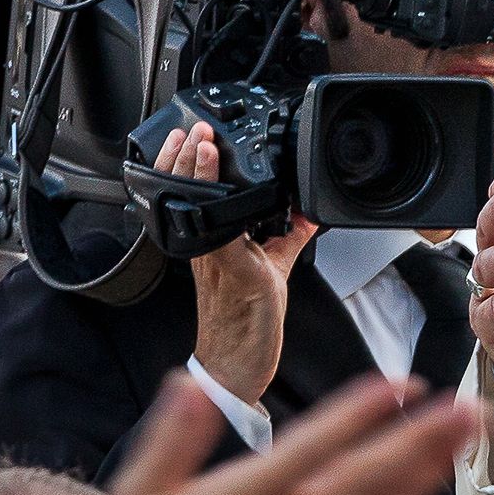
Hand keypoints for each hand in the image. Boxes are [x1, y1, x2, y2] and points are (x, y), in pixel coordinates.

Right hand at [157, 123, 318, 406]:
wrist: (237, 365)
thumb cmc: (248, 320)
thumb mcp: (272, 268)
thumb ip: (288, 238)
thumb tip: (307, 213)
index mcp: (212, 244)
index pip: (193, 196)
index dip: (190, 165)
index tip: (195, 136)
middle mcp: (206, 249)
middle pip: (186, 196)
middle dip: (187, 159)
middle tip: (194, 129)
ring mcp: (216, 261)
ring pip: (196, 211)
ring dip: (198, 176)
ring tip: (201, 147)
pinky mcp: (234, 273)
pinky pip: (220, 237)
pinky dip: (219, 212)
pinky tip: (220, 191)